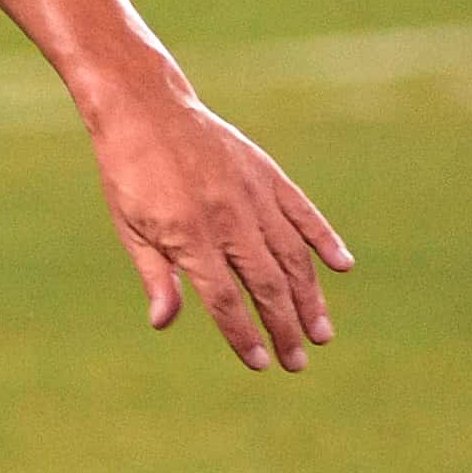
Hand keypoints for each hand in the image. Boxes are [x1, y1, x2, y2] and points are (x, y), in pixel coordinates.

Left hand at [91, 94, 352, 370]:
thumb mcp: (131, 228)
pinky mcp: (267, 174)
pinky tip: (341, 265)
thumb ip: (155, 276)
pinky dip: (324, 238)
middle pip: (266, 285)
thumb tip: (162, 323)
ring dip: (310, 296)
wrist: (146, 110)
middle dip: (284, 327)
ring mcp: (252, 195)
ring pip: (291, 255)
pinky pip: (303, 211)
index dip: (243, 334)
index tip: (259, 363)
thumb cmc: (130, 175)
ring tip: (321, 332)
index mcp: (189, 237)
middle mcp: (227, 219)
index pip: (224, 299)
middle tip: (298, 362)